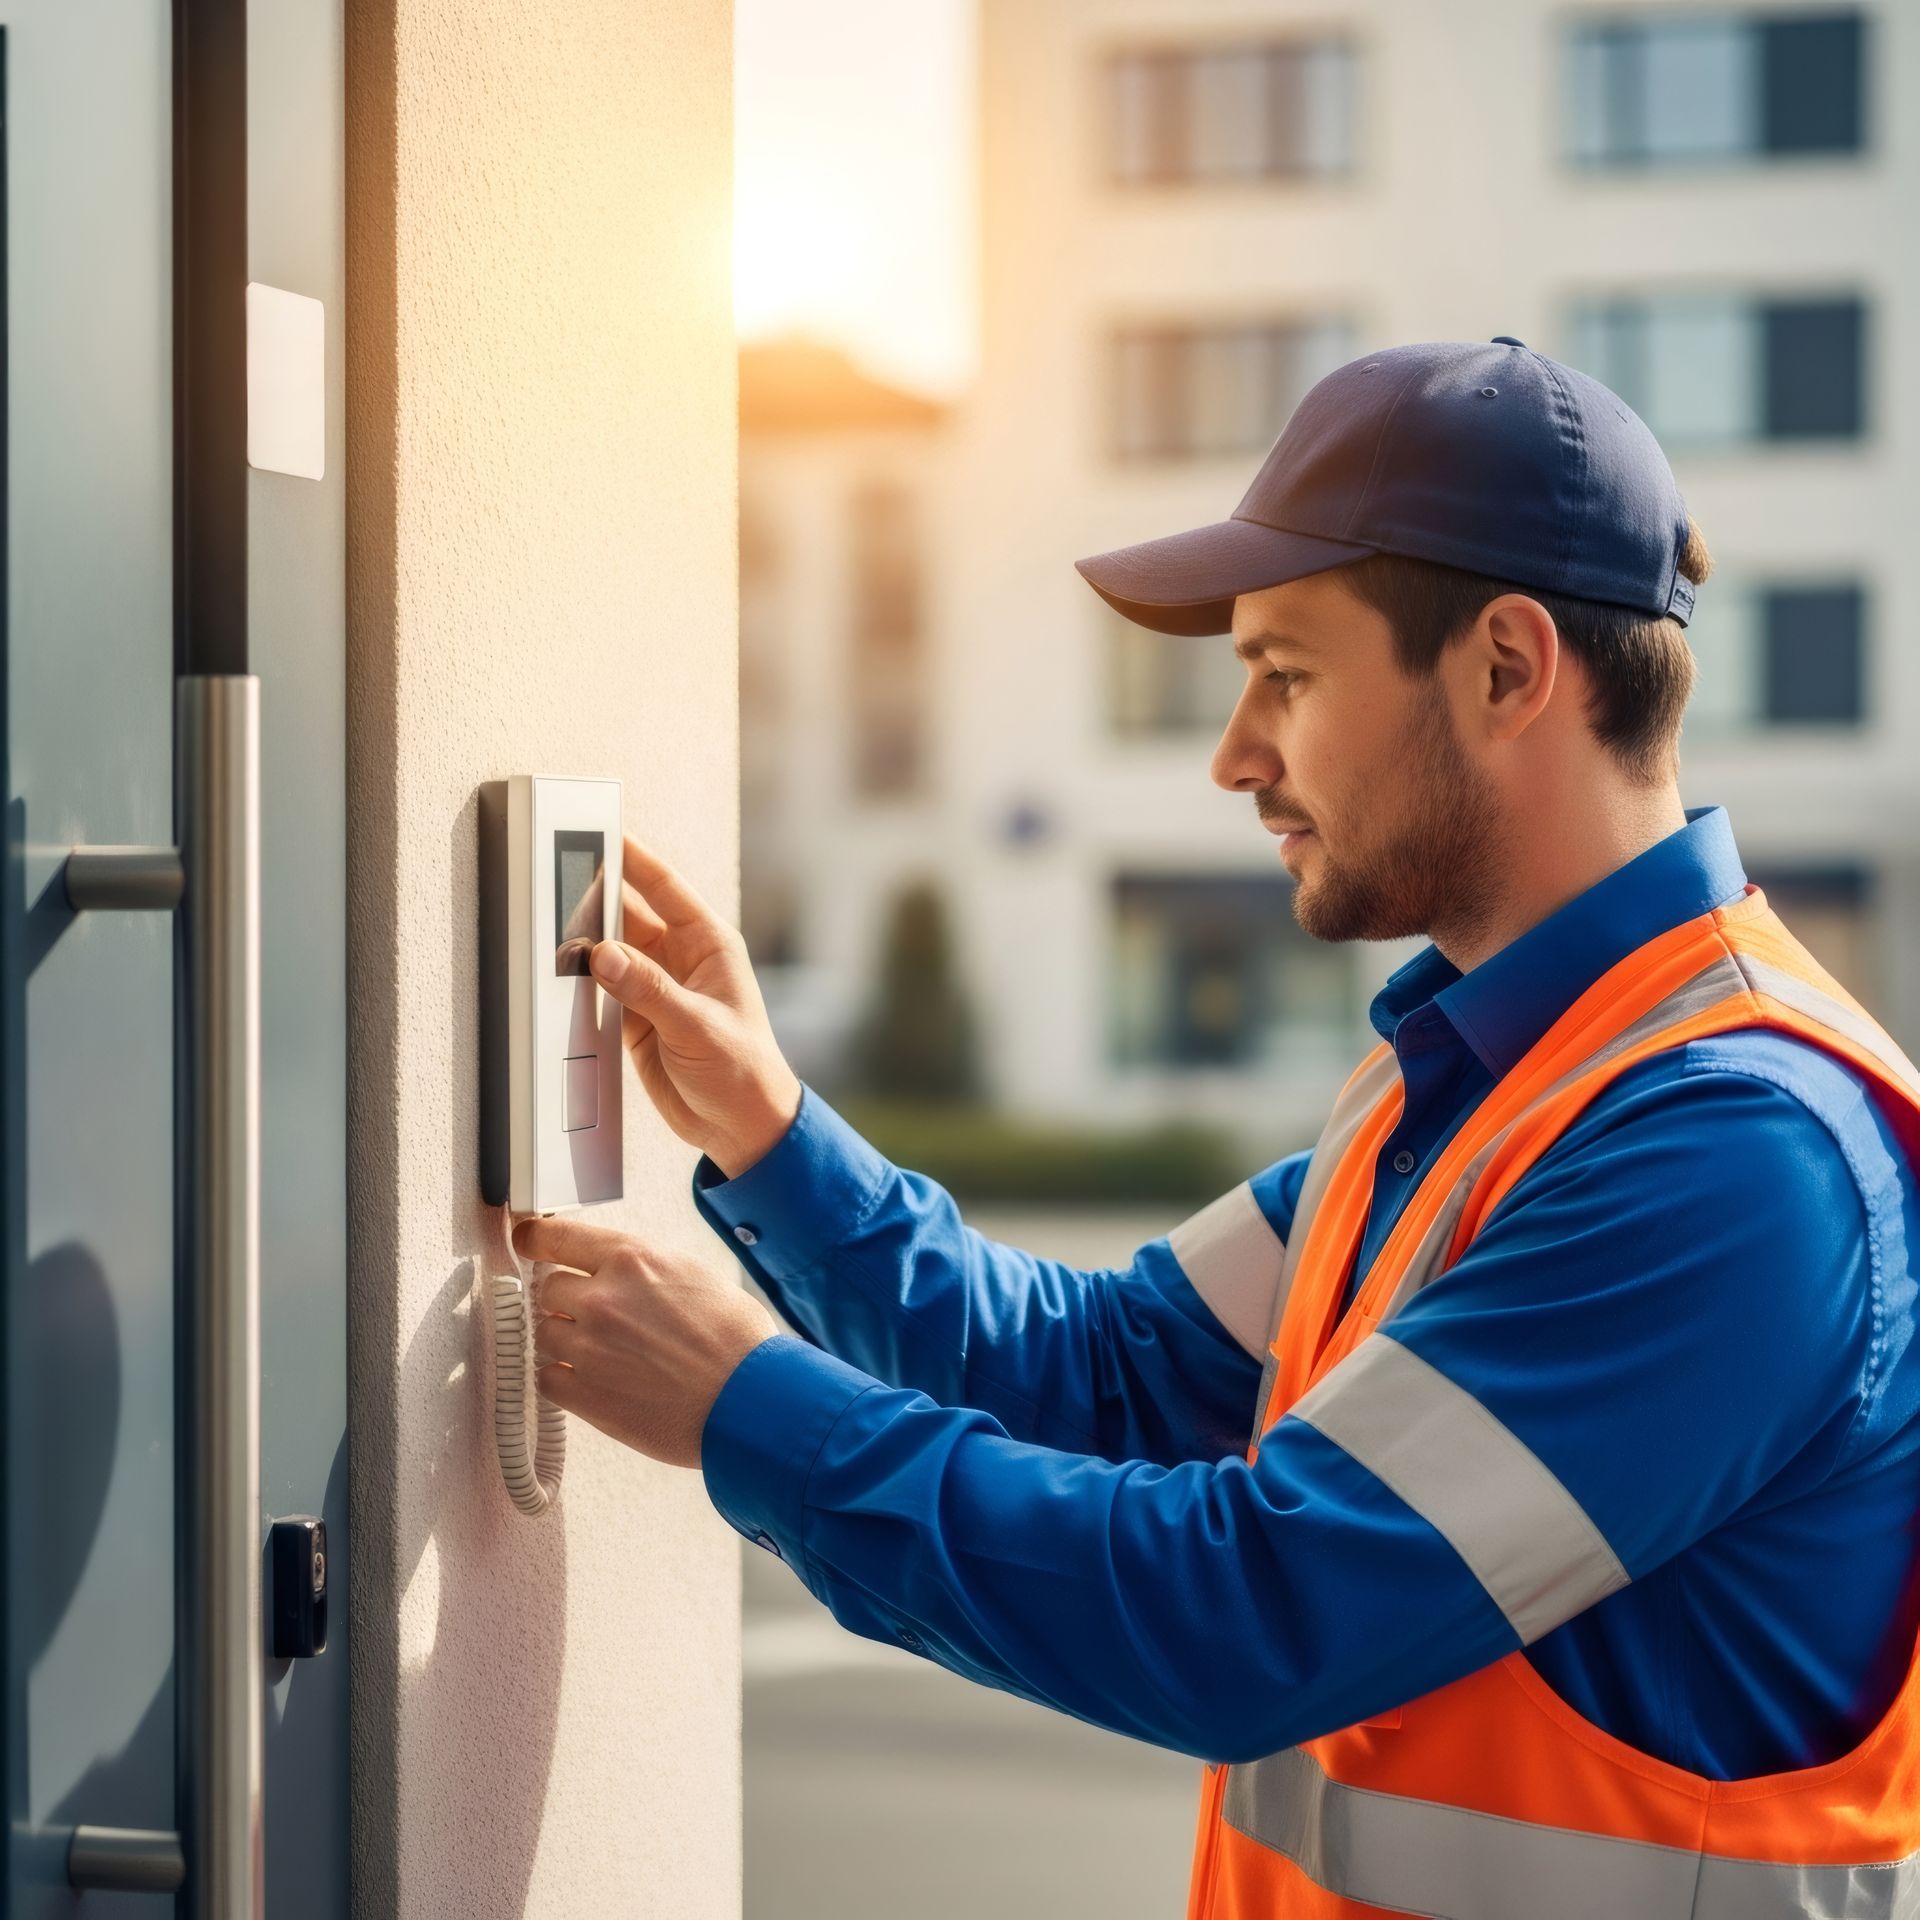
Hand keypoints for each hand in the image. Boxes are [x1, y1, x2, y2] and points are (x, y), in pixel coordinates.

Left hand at [515, 1213, 778, 1469]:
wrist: (749, 1402)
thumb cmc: (737, 1343)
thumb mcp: (696, 1276)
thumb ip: (646, 1269)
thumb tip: (620, 1271)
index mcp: (632, 1260)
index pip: (557, 1237)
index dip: (535, 1237)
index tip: (527, 1239)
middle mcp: (603, 1298)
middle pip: (549, 1289)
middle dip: (569, 1301)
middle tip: (600, 1317)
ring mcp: (588, 1348)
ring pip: (546, 1333)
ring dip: (568, 1340)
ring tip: (608, 1354)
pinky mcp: (585, 1395)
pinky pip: (547, 1378)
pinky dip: (565, 1378)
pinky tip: (598, 1380)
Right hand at [590, 834, 801, 1178]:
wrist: (741, 1127)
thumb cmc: (744, 1071)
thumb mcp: (698, 1027)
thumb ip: (649, 990)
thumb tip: (605, 954)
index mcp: (710, 945)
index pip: (666, 889)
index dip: (634, 860)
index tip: (602, 835)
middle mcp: (682, 959)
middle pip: (630, 915)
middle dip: (597, 897)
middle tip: (559, 877)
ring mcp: (656, 987)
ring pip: (611, 950)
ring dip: (586, 941)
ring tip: (551, 924)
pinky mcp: (637, 1017)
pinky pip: (602, 987)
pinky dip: (582, 980)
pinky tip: (561, 972)